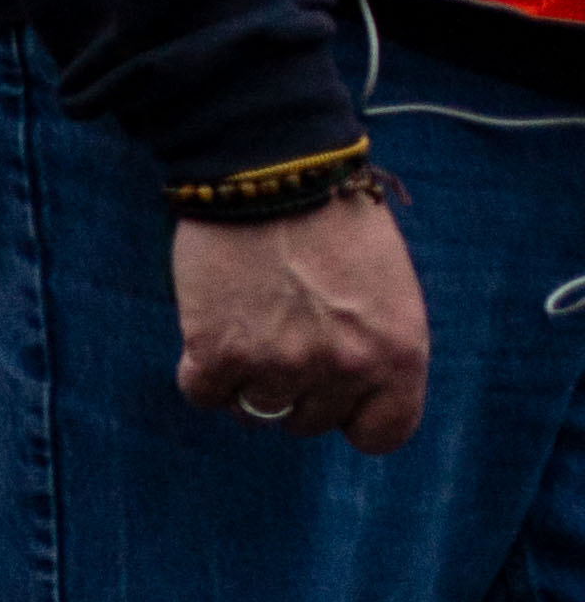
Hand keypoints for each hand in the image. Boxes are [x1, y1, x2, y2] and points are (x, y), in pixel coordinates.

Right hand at [171, 195, 426, 452]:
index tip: (335, 391)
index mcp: (398, 352)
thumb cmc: (333, 220)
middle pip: (307, 422)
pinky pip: (204, 392)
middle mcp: (344, 368)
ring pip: (253, 411)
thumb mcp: (387, 289)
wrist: (273, 168)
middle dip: (293, 388)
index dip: (354, 415)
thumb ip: (375, 347)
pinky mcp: (218, 354)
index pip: (383, 433)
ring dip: (245, 377)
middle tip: (280, 332)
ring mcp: (280, 365)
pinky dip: (202, 368)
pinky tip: (212, 324)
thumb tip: (342, 392)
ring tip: (246, 323)